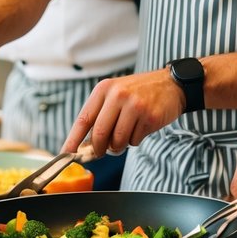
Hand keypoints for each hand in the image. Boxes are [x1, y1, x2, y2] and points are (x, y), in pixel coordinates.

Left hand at [61, 69, 184, 158]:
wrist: (171, 84)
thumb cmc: (139, 92)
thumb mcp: (116, 94)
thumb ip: (100, 115)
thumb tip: (84, 145)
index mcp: (105, 88)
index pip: (84, 119)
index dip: (72, 140)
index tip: (65, 154)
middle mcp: (118, 95)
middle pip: (99, 134)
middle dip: (99, 149)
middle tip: (103, 151)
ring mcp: (135, 105)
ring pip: (117, 141)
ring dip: (119, 145)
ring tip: (128, 131)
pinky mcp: (150, 117)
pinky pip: (134, 141)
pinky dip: (135, 139)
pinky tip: (142, 125)